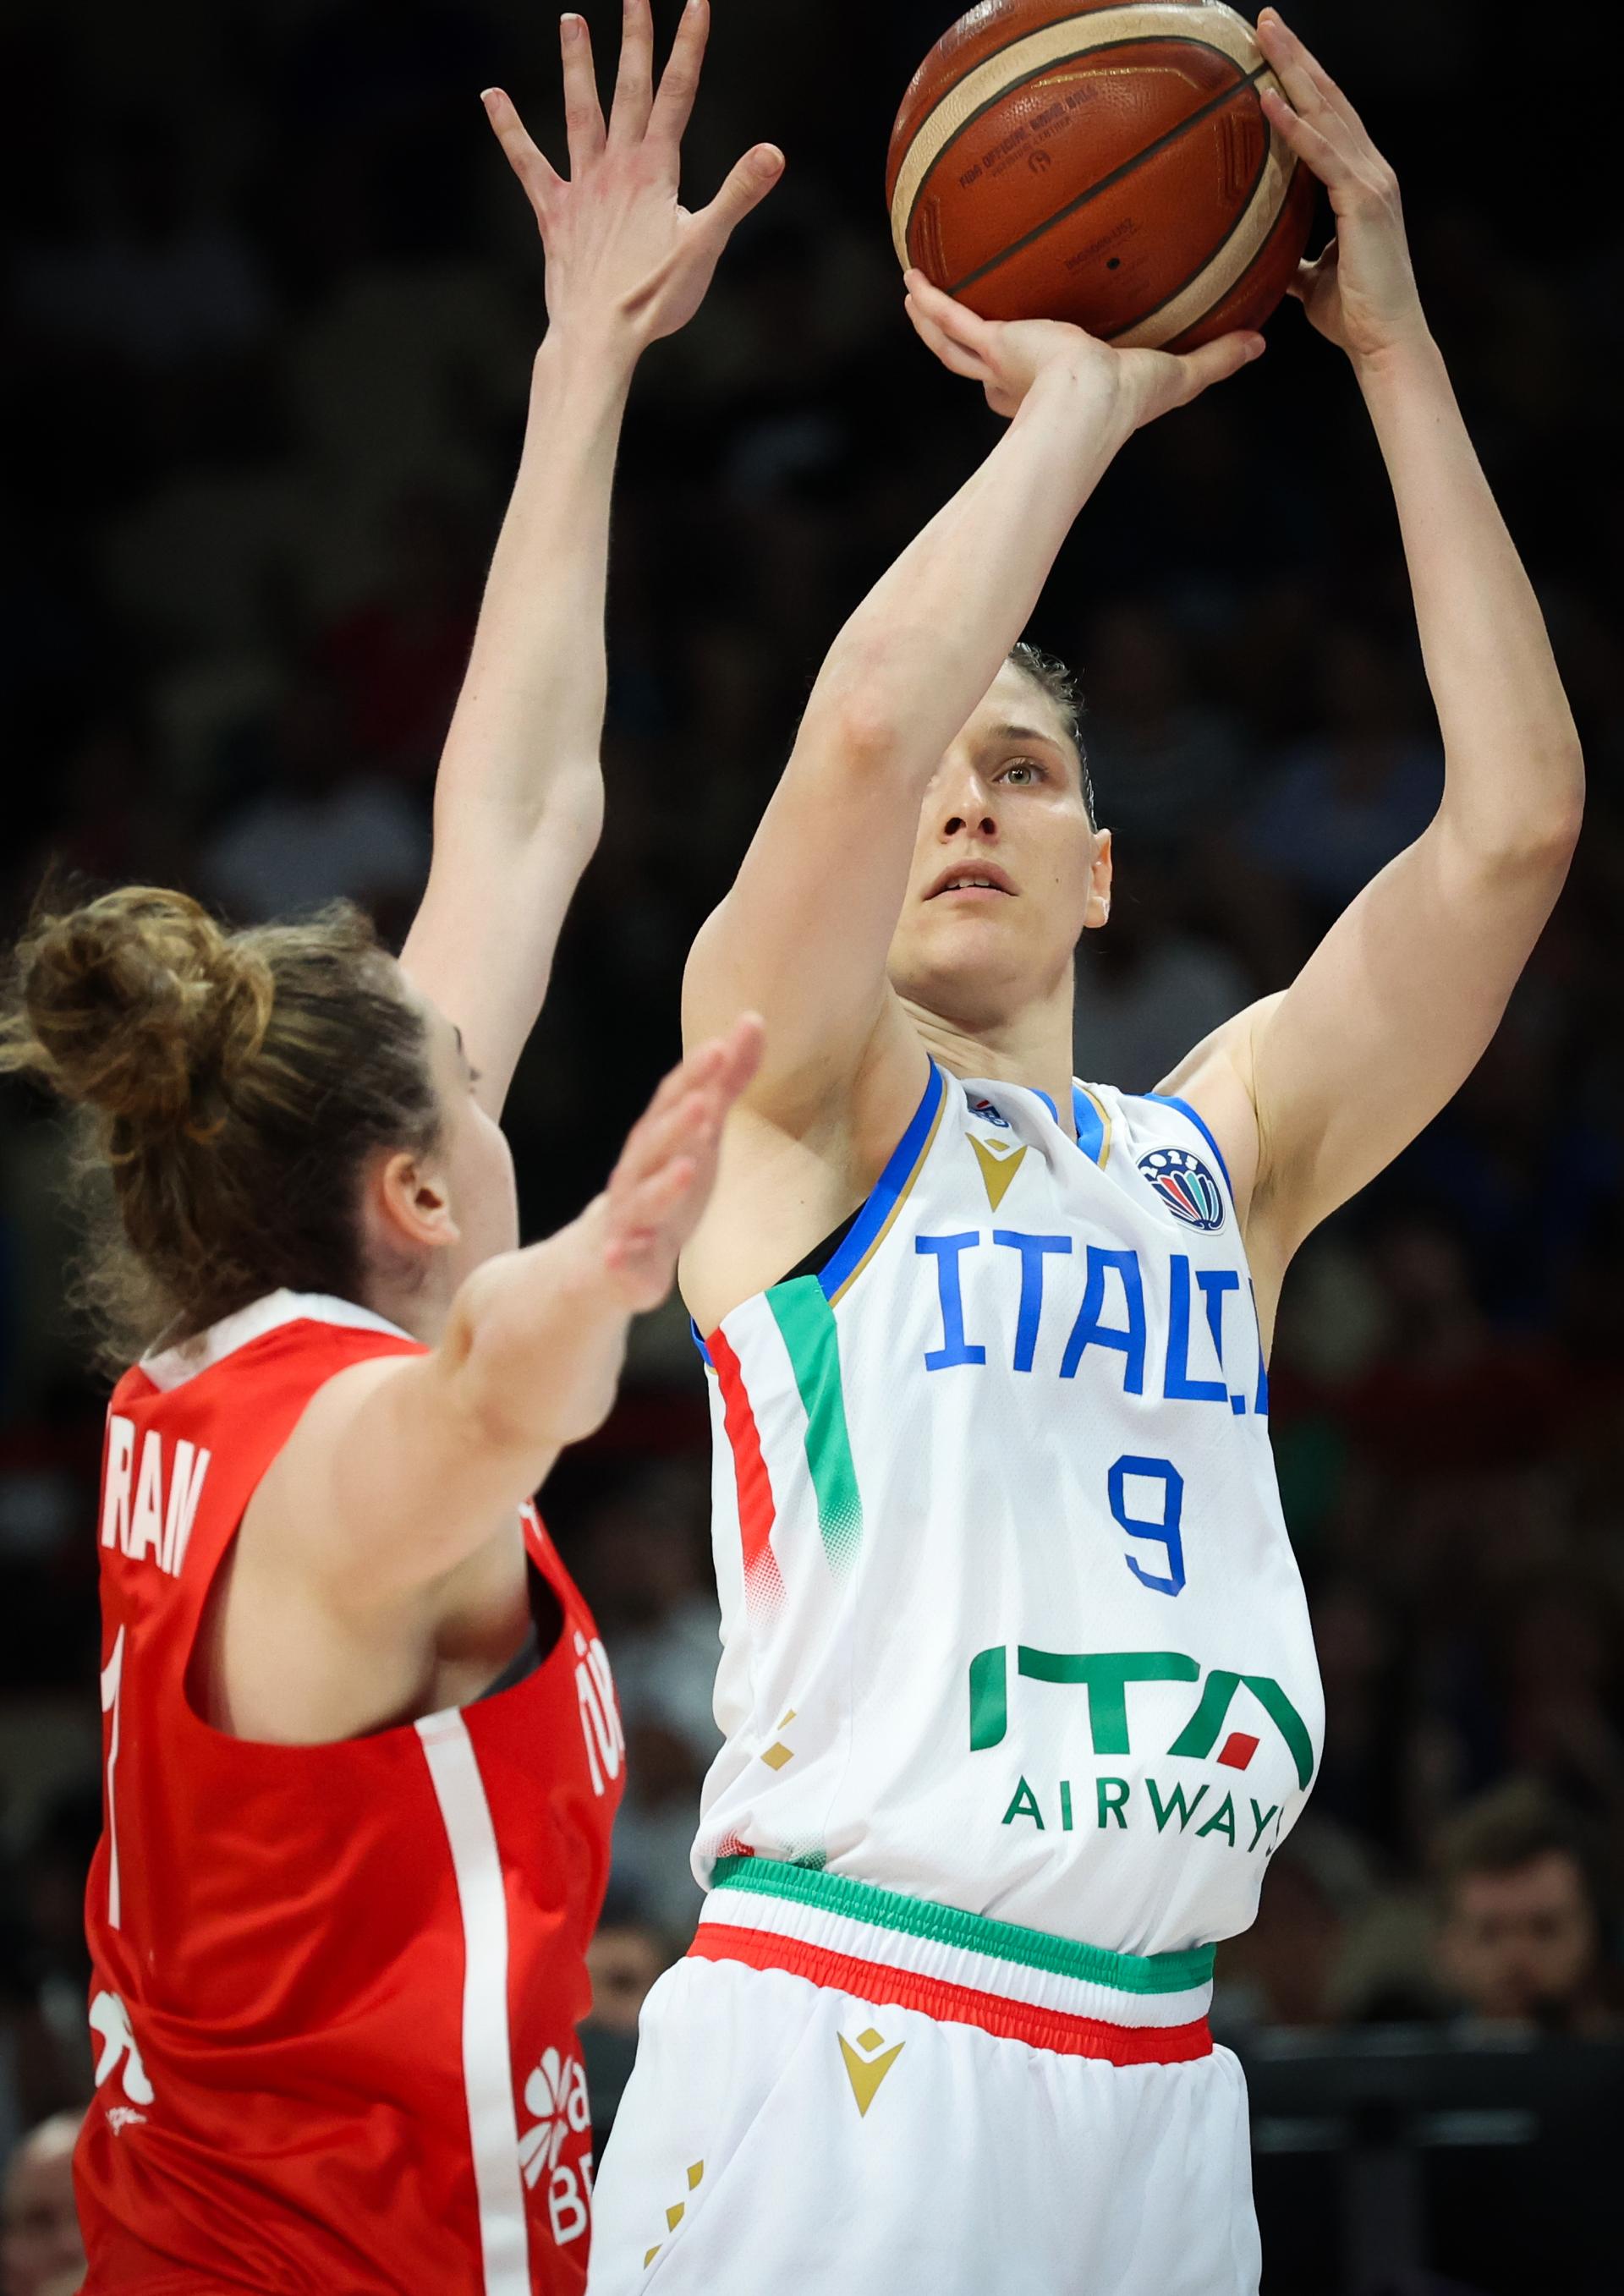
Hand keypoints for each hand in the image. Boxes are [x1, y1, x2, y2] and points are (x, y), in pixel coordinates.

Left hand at [483, 0, 783, 355]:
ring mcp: (581, 186)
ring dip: (576, 66)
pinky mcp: (553, 212)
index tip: (697, 3)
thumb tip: (774, 152)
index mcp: (656, 170)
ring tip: (570, 21)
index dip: (688, 46)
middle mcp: (616, 167)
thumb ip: (738, 194)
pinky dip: (509, 128)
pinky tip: (491, 96)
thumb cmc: (654, 299)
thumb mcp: (706, 247)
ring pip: (579, 112)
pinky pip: (527, 162)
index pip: (678, 94)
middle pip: (629, 89)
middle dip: (636, 39)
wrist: (599, 336)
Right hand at [596, 1013, 763, 1309]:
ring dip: (662, 1185)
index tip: (720, 1048)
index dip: (695, 1075)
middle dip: (678, 1124)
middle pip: (655, 1144)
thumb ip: (726, 1082)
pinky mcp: (622, 1264)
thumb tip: (753, 1020)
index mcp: (657, 1139)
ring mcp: (626, 1218)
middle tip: (704, 1103)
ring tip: (686, 1169)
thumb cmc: (661, 1185)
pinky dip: (620, 1255)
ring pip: (642, 1201)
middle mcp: (636, 1173)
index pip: (673, 1100)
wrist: (600, 1260)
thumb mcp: (699, 1133)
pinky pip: (619, 1261)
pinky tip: (620, 1252)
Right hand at [904, 270, 1262, 429]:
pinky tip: (910, 277)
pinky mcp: (993, 343)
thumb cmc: (1130, 401)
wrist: (1090, 402)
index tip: (1023, 367)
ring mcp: (1000, 364)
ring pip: (955, 346)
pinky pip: (953, 321)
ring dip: (933, 323)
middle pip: (984, 369)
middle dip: (968, 353)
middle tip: (958, 329)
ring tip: (912, 295)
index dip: (1023, 383)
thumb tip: (1261, 343)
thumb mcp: (1179, 373)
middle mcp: (1019, 383)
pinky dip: (930, 303)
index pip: (1030, 392)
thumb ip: (1215, 358)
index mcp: (1053, 396)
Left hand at [1256, 10, 1427, 366]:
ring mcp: (1371, 181)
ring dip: (1293, 71)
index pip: (1328, 118)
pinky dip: (1296, 126)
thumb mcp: (1310, 280)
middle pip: (1329, 99)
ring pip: (1328, 113)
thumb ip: (1292, 259)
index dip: (1301, 80)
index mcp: (1360, 181)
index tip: (1271, 49)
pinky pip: (1322, 155)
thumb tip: (1264, 258)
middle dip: (1296, 56)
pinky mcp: (1363, 202)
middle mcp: (1370, 170)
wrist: (1385, 343)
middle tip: (1264, 19)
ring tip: (1265, 36)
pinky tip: (1269, 99)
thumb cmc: (1353, 315)